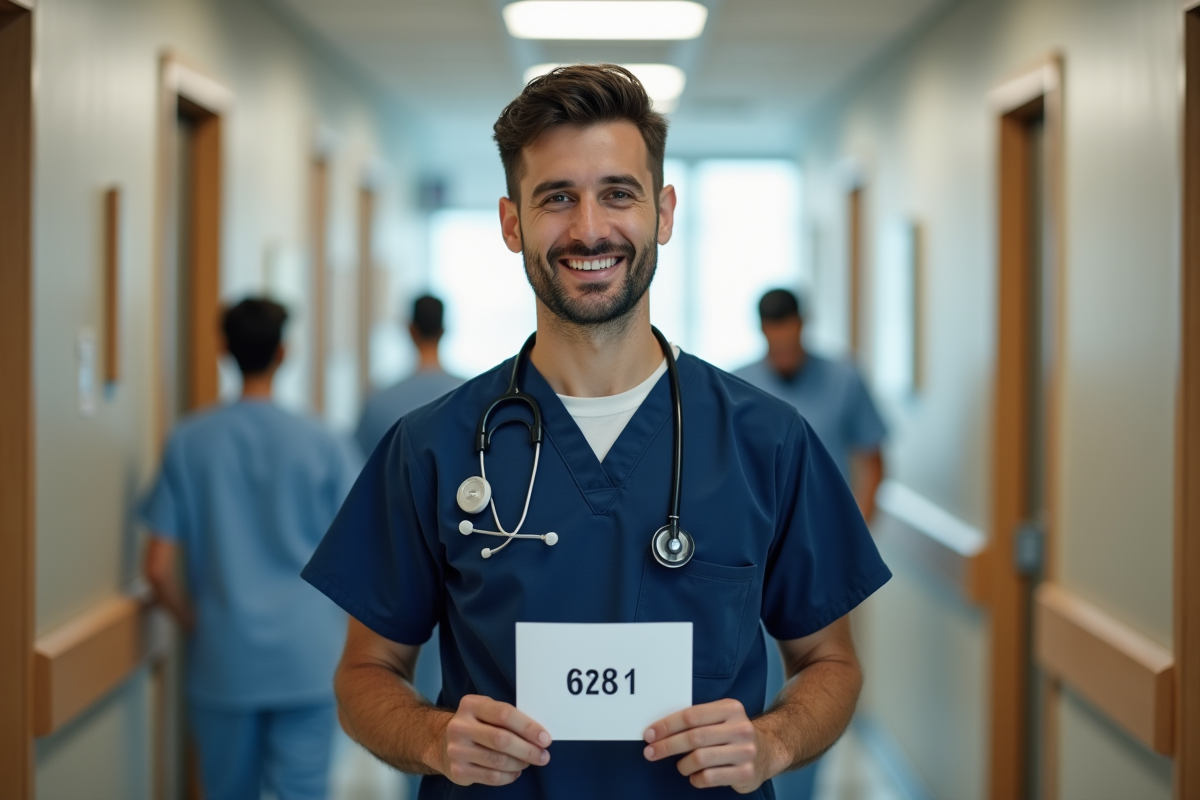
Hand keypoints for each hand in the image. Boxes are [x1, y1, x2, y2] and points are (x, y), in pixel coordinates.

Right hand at [433, 694, 551, 785]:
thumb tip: (538, 734)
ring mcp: (457, 750)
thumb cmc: (476, 724)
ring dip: (520, 763)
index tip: (545, 738)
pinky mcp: (458, 771)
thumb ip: (507, 717)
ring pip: (498, 761)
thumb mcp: (486, 710)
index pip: (504, 714)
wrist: (441, 743)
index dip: (528, 727)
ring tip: (529, 762)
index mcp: (471, 705)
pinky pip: (491, 777)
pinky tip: (515, 772)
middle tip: (543, 755)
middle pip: (502, 740)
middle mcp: (460, 726)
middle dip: (528, 750)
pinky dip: (509, 776)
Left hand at [643, 698, 775, 792]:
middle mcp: (740, 728)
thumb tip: (658, 729)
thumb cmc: (732, 733)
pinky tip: (695, 776)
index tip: (649, 734)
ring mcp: (745, 752)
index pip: (691, 715)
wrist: (768, 750)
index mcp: (730, 708)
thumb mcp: (720, 717)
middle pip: (693, 737)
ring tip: (681, 765)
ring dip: (682, 764)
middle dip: (666, 746)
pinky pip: (710, 778)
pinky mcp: (746, 773)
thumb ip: (696, 719)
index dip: (667, 726)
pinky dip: (696, 778)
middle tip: (650, 752)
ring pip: (699, 759)